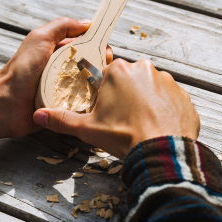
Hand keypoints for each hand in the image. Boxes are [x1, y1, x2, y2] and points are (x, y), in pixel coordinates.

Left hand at [0, 17, 112, 141]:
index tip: (106, 49)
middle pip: (91, 64)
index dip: (98, 45)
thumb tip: (87, 23)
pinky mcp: (66, 107)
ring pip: (91, 84)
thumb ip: (61, 26)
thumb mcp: (39, 38)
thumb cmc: (21, 69)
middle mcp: (63, 69)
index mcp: (58, 52)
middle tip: (104, 69)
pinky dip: (91, 100)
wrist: (6, 104)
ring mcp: (65, 89)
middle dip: (101, 64)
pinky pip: (84, 102)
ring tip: (103, 85)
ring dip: (98, 83)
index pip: (85, 45)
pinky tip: (99, 100)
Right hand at [33, 59, 199, 157]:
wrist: (162, 152)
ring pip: (148, 88)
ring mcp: (166, 80)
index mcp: (119, 71)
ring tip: (140, 123)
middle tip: (123, 119)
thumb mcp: (88, 128)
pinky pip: (168, 98)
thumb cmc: (124, 136)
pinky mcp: (182, 95)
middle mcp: (144, 68)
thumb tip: (38, 115)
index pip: (106, 77)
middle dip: (124, 96)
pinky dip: (162, 109)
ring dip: (143, 101)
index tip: (108, 110)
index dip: (105, 95)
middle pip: (128, 80)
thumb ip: (61, 119)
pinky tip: (156, 124)